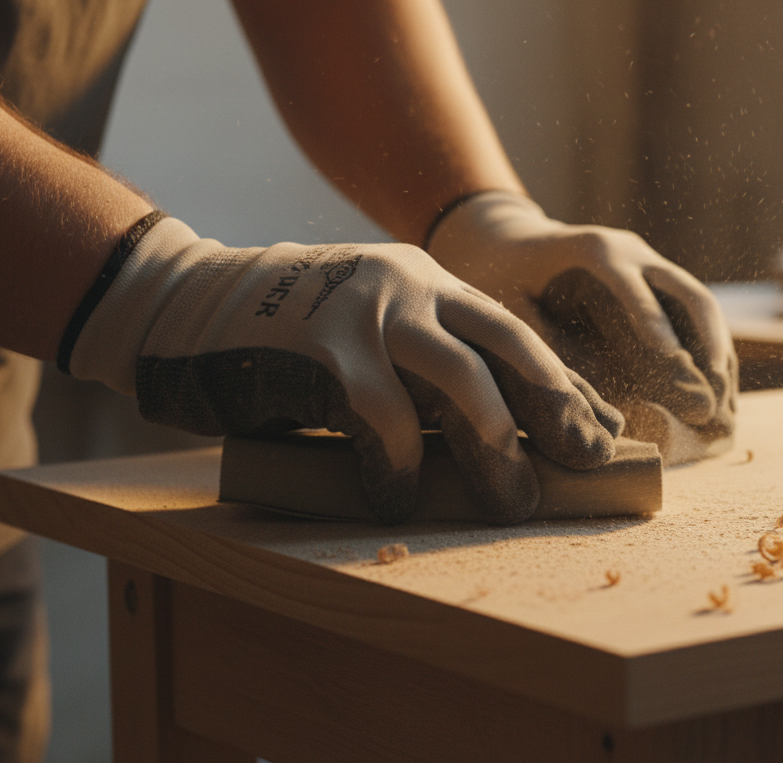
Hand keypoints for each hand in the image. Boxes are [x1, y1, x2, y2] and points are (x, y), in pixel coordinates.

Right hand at [65, 214, 622, 523]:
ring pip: (461, 380)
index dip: (564, 387)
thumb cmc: (286, 337)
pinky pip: (381, 416)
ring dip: (497, 447)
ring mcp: (365, 312)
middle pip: (509, 346)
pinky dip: (399, 465)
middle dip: (556, 407)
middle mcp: (408, 286)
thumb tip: (496, 438)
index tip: (602, 434)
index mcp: (429, 283)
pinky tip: (399, 497)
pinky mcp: (318, 348)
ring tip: (514, 500)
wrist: (180, 302)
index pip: (516, 336)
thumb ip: (424, 370)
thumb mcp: (370, 337)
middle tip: (586, 459)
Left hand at [426, 192, 735, 463]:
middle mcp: (634, 253)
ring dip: (716, 353)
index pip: (633, 285)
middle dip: (706, 341)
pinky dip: (707, 353)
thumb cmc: (501, 275)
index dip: (652, 322)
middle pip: (688, 292)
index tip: (671, 360)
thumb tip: (584, 396)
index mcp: (596, 250)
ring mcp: (651, 267)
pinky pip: (693, 319)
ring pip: (699, 307)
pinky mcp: (657, 287)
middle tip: (716, 390)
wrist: (505, 242)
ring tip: (726, 404)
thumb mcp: (510, 307)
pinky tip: (715, 393)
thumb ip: (544, 345)